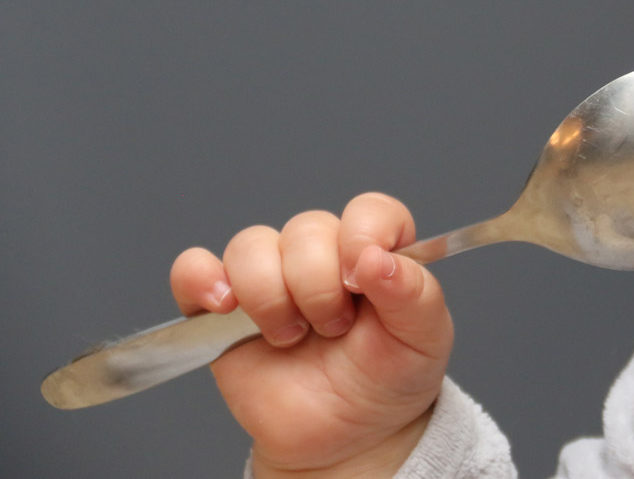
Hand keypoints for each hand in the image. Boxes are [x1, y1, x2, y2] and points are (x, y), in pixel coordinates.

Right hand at [170, 193, 452, 477]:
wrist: (347, 439)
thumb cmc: (388, 380)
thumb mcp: (424, 340)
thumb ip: (415, 294)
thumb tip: (380, 257)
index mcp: (373, 253)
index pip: (369, 211)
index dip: (363, 235)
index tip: (361, 280)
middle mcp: (321, 256)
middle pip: (306, 229)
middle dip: (319, 286)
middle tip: (334, 329)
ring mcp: (270, 279)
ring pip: (251, 245)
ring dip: (270, 294)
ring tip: (291, 337)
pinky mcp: (222, 311)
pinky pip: (194, 269)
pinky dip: (200, 278)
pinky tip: (224, 307)